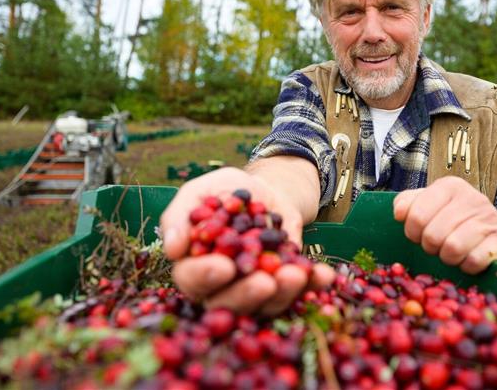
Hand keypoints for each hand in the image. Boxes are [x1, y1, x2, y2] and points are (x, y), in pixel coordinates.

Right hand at [160, 167, 334, 314]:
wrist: (267, 190)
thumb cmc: (226, 192)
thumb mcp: (201, 191)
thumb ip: (181, 215)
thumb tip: (172, 248)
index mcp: (195, 265)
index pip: (191, 279)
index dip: (205, 276)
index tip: (224, 266)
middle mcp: (223, 287)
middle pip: (227, 303)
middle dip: (246, 295)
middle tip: (265, 281)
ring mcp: (256, 290)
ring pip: (265, 305)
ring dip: (283, 293)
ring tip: (297, 274)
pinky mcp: (285, 287)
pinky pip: (298, 293)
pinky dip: (312, 284)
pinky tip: (324, 275)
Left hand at [393, 176, 496, 273]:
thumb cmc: (458, 224)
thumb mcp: (431, 206)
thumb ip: (409, 203)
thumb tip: (399, 212)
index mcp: (449, 186)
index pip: (415, 215)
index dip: (413, 232)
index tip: (420, 234)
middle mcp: (471, 198)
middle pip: (432, 235)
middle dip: (431, 248)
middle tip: (439, 246)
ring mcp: (489, 218)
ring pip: (452, 248)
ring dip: (449, 258)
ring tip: (454, 253)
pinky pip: (474, 260)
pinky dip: (468, 266)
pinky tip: (470, 259)